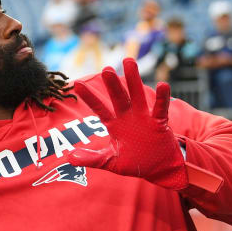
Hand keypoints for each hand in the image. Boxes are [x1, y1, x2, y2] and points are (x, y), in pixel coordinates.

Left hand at [68, 59, 186, 189]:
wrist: (158, 168)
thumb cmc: (134, 162)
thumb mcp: (110, 162)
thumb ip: (92, 159)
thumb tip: (69, 158)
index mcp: (114, 124)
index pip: (99, 108)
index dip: (89, 97)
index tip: (77, 84)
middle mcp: (127, 116)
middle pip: (118, 97)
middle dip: (113, 84)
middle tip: (106, 69)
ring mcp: (143, 117)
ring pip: (137, 95)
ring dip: (134, 80)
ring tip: (129, 62)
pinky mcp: (159, 122)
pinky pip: (161, 108)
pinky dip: (162, 98)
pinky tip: (162, 85)